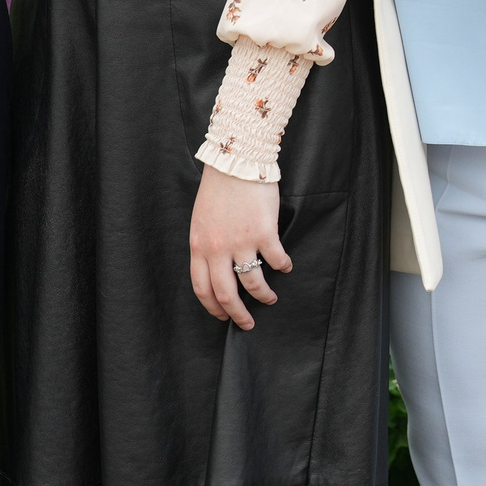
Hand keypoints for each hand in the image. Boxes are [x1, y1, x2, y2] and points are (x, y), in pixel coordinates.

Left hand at [189, 164, 289, 329]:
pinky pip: (276, 259)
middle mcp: (218, 249)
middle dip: (237, 314)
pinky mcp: (264, 233)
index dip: (213, 307)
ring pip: (253, 282)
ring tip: (270, 298)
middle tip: (247, 323)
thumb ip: (207, 244)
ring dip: (263, 295)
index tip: (222, 316)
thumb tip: (216, 267)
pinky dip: (283, 266)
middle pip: (226, 294)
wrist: (236, 162)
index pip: (202, 288)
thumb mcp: (201, 220)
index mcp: (199, 246)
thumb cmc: (219, 188)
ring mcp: (241, 242)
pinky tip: (286, 266)